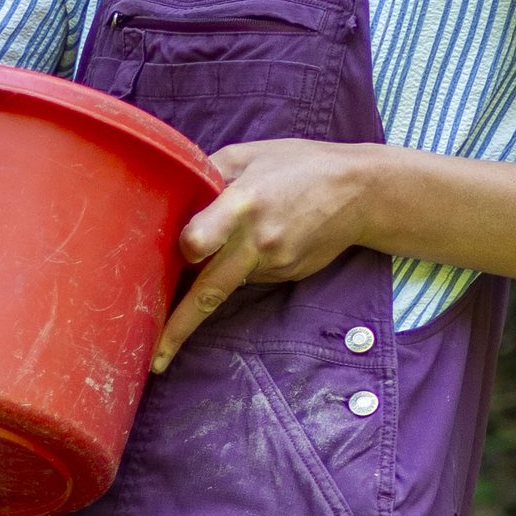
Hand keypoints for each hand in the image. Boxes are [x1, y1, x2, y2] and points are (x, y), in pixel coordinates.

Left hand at [152, 138, 380, 373]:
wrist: (360, 191)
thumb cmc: (299, 165)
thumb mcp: (250, 155)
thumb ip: (208, 174)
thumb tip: (170, 197)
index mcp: (243, 204)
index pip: (199, 241)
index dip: (182, 251)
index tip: (173, 257)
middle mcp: (256, 241)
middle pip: (208, 292)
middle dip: (178, 329)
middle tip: (154, 360)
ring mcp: (273, 264)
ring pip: (226, 283)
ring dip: (209, 283)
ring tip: (207, 277)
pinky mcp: (284, 276)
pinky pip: (248, 277)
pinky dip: (240, 267)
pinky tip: (256, 242)